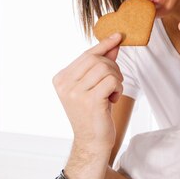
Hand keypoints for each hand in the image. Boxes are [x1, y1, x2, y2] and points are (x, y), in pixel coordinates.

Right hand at [52, 33, 123, 153]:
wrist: (92, 142)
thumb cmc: (94, 113)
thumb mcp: (95, 85)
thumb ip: (102, 64)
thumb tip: (113, 42)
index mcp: (61, 78)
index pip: (86, 55)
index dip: (104, 45)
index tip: (118, 36)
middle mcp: (65, 84)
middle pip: (97, 60)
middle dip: (113, 68)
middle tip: (114, 84)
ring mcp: (75, 93)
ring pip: (105, 69)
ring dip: (116, 79)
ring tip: (112, 92)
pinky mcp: (90, 101)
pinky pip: (111, 81)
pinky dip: (117, 88)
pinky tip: (112, 99)